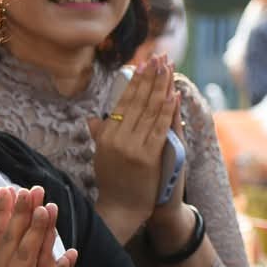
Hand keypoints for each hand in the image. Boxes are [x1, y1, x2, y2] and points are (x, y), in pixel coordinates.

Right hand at [88, 56, 177, 240]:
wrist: (121, 208)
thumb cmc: (113, 182)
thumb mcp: (102, 156)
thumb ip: (101, 135)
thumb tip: (93, 119)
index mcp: (106, 135)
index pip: (123, 102)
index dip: (135, 82)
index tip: (144, 64)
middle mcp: (117, 138)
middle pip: (137, 101)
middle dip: (150, 78)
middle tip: (159, 58)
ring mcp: (132, 147)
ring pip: (149, 111)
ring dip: (160, 87)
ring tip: (168, 68)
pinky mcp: (148, 157)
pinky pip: (160, 128)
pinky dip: (167, 111)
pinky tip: (174, 95)